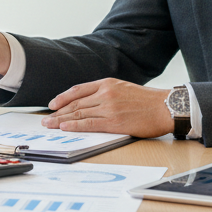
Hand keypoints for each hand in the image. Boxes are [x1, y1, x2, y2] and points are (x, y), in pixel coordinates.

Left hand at [41, 79, 172, 137]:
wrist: (166, 107)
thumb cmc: (147, 101)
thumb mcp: (124, 89)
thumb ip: (107, 93)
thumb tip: (90, 103)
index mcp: (107, 83)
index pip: (78, 90)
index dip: (63, 97)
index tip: (52, 104)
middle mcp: (106, 93)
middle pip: (75, 103)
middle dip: (58, 111)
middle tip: (45, 118)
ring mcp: (109, 107)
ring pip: (79, 113)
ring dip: (61, 120)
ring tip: (49, 125)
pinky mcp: (114, 122)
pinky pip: (89, 124)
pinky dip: (75, 126)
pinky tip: (64, 128)